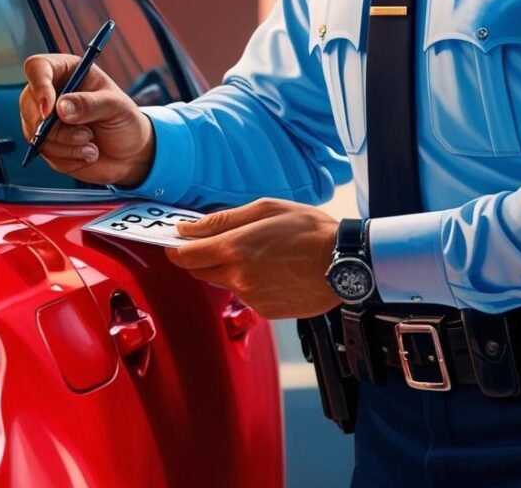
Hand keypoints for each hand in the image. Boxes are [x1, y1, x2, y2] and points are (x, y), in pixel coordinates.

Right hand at [19, 54, 155, 186]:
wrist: (129, 155)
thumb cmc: (125, 121)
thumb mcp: (117, 107)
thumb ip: (90, 104)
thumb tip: (61, 107)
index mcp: (68, 71)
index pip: (37, 67)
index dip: (39, 87)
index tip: (50, 110)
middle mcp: (51, 92)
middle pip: (29, 104)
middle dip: (56, 128)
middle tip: (86, 135)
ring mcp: (45, 119)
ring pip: (34, 132)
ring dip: (65, 145)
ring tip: (92, 145)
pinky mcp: (45, 142)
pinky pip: (42, 152)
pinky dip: (66, 157)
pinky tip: (86, 154)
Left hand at [165, 198, 339, 318]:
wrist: (345, 263)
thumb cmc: (310, 230)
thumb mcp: (266, 209)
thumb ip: (223, 219)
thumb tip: (189, 228)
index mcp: (235, 249)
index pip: (185, 256)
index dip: (175, 248)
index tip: (175, 240)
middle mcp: (238, 278)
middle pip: (199, 272)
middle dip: (200, 257)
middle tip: (216, 241)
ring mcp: (251, 298)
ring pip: (223, 283)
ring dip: (228, 269)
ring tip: (257, 252)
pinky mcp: (266, 311)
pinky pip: (245, 295)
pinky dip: (249, 282)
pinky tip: (272, 269)